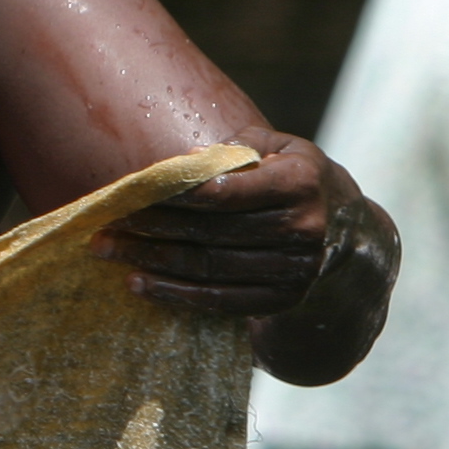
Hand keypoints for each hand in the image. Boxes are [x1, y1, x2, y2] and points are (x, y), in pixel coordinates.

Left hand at [88, 135, 346, 316]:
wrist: (344, 228)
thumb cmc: (292, 176)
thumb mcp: (275, 147)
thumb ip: (232, 150)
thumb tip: (182, 163)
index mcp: (301, 181)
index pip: (229, 190)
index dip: (178, 194)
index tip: (133, 192)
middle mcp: (303, 228)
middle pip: (211, 231)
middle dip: (151, 228)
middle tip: (104, 225)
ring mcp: (295, 270)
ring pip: (209, 267)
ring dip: (152, 262)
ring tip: (108, 252)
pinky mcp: (281, 300)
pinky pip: (219, 301)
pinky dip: (175, 295)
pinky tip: (139, 284)